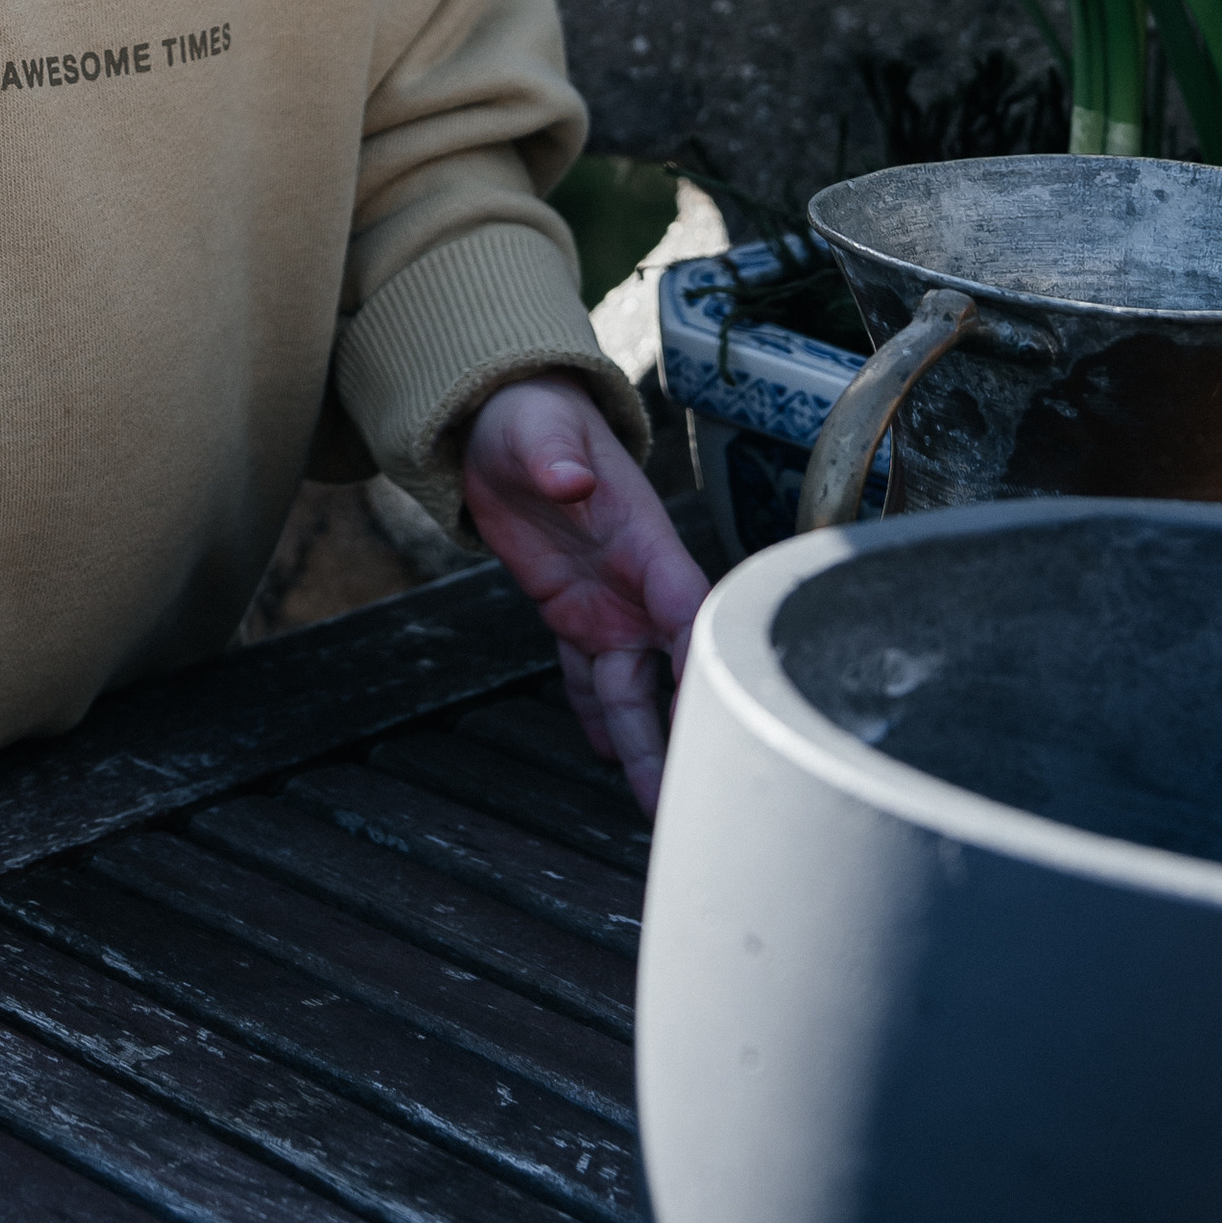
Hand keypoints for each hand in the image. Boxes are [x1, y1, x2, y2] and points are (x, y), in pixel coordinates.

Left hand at [461, 373, 710, 818]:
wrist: (503, 423)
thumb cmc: (533, 419)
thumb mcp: (538, 430)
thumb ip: (555, 456)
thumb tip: (571, 477)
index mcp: (643, 540)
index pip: (686, 606)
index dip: (703, 655)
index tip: (718, 707)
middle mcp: (634, 584)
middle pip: (671, 668)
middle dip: (683, 728)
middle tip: (692, 792)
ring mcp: (604, 605)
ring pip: (631, 687)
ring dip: (644, 742)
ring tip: (656, 803)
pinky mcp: (569, 614)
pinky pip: (586, 677)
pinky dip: (597, 716)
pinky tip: (608, 756)